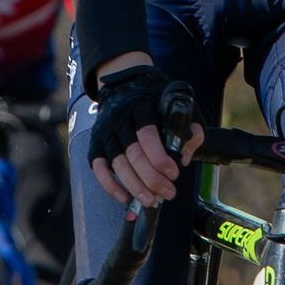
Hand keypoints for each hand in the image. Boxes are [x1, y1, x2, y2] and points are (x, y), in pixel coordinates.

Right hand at [86, 65, 202, 204]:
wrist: (123, 83)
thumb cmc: (155, 98)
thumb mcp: (177, 103)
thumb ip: (189, 126)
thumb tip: (185, 157)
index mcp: (141, 107)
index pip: (147, 135)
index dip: (160, 158)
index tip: (174, 173)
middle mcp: (119, 119)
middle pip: (132, 154)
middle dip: (151, 178)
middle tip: (168, 193)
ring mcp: (105, 132)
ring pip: (117, 164)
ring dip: (134, 186)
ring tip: (151, 200)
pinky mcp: (95, 143)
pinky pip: (98, 168)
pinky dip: (110, 185)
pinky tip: (124, 198)